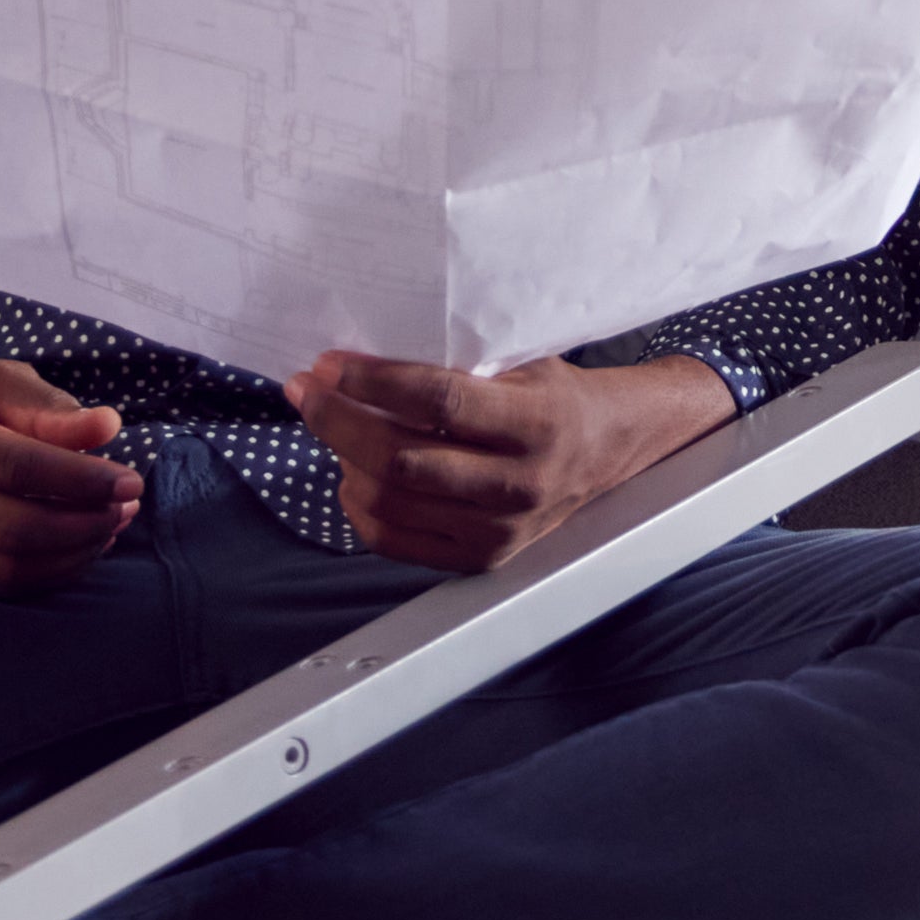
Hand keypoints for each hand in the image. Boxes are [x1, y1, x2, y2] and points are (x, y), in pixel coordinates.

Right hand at [0, 354, 138, 593]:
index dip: (80, 480)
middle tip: (128, 505)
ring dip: (72, 553)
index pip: (15, 467)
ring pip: (4, 566)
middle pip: (12, 526)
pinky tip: (77, 546)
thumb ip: (44, 404)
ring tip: (110, 524)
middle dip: (84, 523)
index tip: (130, 479)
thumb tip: (107, 429)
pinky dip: (44, 572)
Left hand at [284, 352, 725, 571]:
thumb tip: (361, 361)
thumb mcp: (521, 363)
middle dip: (338, 420)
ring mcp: (499, 531)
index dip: (374, 382)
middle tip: (307, 390)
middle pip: (401, 460)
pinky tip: (353, 473)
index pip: (439, 403)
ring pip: (389, 502)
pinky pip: (393, 540)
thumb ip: (456, 367)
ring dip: (341, 459)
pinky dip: (358, 506)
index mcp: (537, 424)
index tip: (329, 363)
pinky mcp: (480, 558)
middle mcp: (520, 485)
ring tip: (332, 425)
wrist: (612, 450)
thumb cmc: (556, 397)